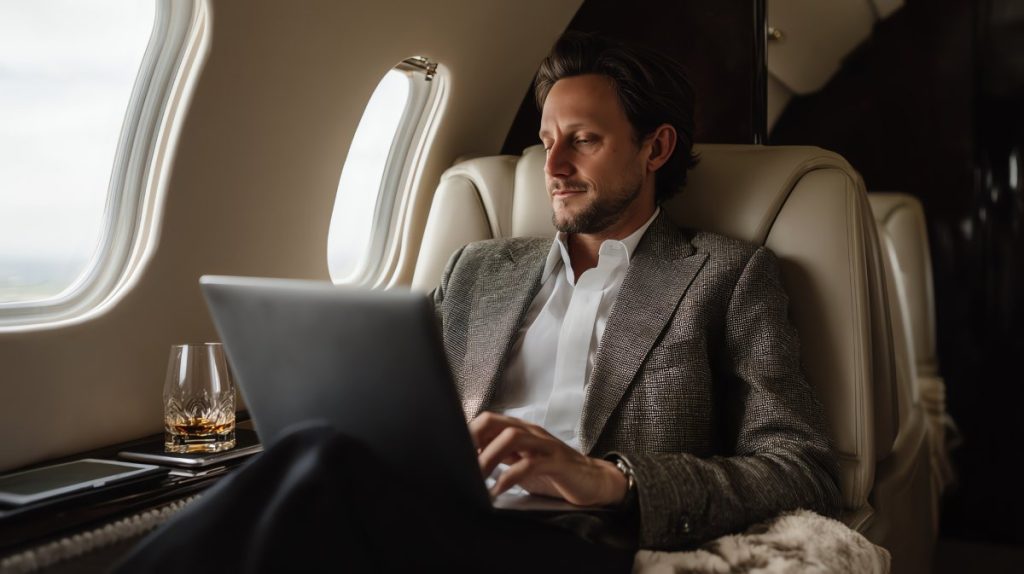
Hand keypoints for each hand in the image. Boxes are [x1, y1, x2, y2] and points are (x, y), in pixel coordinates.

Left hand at [469, 411, 627, 506]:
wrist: (593, 481)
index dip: (468, 434)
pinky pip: (530, 464)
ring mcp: (545, 445)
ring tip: (475, 476)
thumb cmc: (554, 474)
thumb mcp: (522, 463)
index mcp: (520, 431)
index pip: (487, 421)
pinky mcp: (557, 462)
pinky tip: (497, 489)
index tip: (452, 453)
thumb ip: (501, 458)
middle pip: (495, 423)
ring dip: (489, 457)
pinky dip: (509, 477)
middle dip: (474, 440)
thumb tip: (470, 463)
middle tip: (459, 462)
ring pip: (511, 438)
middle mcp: (531, 433)